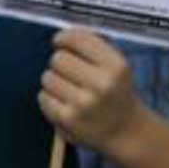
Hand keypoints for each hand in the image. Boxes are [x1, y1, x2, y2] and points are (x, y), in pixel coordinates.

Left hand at [40, 28, 146, 157]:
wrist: (125, 130)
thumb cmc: (115, 92)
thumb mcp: (115, 66)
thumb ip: (92, 47)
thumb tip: (60, 37)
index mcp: (116, 66)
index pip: (78, 40)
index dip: (64, 38)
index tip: (59, 41)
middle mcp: (102, 84)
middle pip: (58, 58)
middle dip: (60, 63)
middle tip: (70, 72)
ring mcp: (84, 103)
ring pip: (47, 77)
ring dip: (54, 81)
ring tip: (69, 90)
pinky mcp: (68, 119)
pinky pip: (43, 97)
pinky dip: (49, 98)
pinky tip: (64, 103)